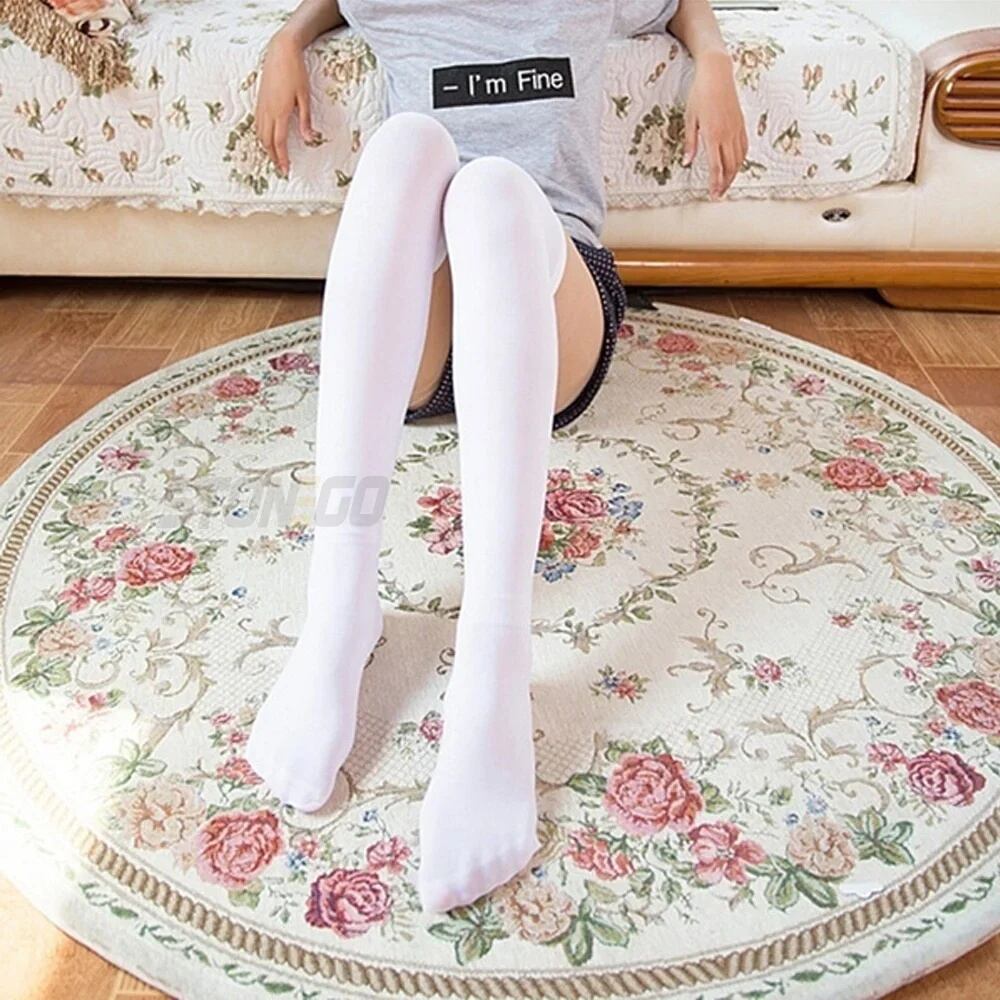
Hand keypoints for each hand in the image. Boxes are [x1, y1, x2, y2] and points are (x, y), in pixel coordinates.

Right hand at [256, 31, 317, 176]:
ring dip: (266, 148)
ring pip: (260, 133)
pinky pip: (257, 123)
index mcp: (280, 112)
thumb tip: (308, 139)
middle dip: (273, 157)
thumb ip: (305, 120)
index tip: (286, 170)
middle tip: (280, 169)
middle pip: (267, 141)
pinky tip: (266, 139)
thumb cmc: (296, 72)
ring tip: (274, 158)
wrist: (281, 51)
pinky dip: (261, 135)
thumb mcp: (305, 97)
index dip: (282, 158)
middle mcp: (268, 111)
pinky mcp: (259, 99)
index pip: (279, 142)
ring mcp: (261, 105)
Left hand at [681, 50, 747, 199]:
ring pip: (739, 158)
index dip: (715, 182)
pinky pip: (744, 147)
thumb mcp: (690, 119)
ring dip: (733, 174)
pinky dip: (741, 160)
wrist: (717, 73)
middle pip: (730, 166)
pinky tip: (736, 166)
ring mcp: (736, 129)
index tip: (713, 194)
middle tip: (718, 194)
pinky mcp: (741, 123)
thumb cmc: (700, 94)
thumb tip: (687, 161)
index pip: (716, 166)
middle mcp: (727, 134)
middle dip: (725, 183)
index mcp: (713, 135)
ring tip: (726, 185)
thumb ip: (690, 142)